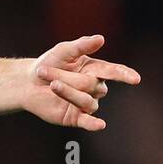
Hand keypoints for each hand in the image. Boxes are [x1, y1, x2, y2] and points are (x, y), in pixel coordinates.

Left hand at [21, 34, 140, 130]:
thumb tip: (100, 38)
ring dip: (67, 92)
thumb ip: (81, 46)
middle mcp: (94, 87)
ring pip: (86, 100)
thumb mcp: (63, 51)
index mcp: (96, 70)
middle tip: (44, 71)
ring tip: (51, 84)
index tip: (134, 78)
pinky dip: (94, 124)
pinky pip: (88, 122)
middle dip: (66, 77)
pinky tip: (100, 125)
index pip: (113, 72)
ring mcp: (86, 103)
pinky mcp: (75, 117)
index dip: (124, 75)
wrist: (27, 82)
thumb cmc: (49, 63)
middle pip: (90, 84)